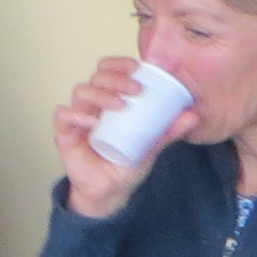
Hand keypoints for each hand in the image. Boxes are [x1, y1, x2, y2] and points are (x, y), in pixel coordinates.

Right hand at [54, 55, 172, 219]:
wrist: (111, 192)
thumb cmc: (126, 164)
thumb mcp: (151, 145)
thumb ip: (168, 131)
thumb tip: (193, 115)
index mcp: (112, 100)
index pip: (110, 71)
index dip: (119, 63)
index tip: (136, 67)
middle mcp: (93, 104)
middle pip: (96, 77)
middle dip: (116, 78)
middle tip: (135, 89)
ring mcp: (78, 117)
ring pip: (81, 91)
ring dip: (100, 94)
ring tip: (119, 105)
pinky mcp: (65, 133)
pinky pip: (63, 115)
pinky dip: (76, 113)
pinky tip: (92, 121)